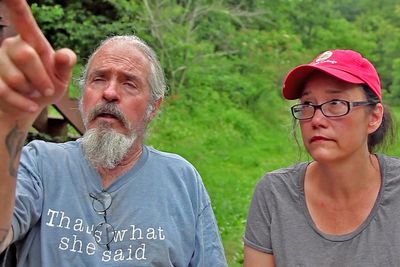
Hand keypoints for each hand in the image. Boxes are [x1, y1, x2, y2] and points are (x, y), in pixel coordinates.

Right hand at [0, 0, 75, 119]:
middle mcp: (11, 45)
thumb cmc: (47, 87)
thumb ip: (65, 65)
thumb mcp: (61, 77)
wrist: (30, 107)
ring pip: (15, 77)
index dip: (16, 6)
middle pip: (26, 55)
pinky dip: (22, 103)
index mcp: (31, 41)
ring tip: (34, 95)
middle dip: (41, 78)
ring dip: (31, 92)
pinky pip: (5, 91)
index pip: (23, 19)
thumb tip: (65, 54)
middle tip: (47, 89)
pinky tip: (30, 105)